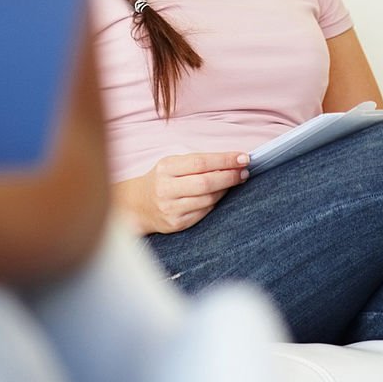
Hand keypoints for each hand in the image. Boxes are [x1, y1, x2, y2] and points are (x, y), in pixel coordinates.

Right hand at [128, 151, 250, 233]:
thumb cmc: (163, 179)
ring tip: (234, 181)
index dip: (225, 160)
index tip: (243, 158)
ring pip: (208, 199)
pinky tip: (219, 194)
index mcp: (167, 168)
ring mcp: (170, 208)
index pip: (202, 162)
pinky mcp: (176, 223)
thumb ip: (199, 162)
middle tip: (244, 172)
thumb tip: (233, 160)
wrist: (138, 204)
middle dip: (230, 176)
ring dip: (225, 189)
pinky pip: (204, 212)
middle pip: (206, 183)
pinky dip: (215, 202)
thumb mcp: (174, 164)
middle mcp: (166, 188)